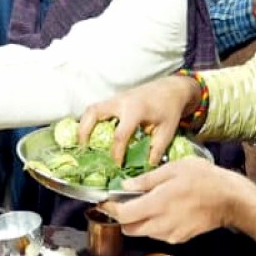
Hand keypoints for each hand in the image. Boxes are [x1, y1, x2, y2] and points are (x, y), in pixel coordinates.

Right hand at [77, 74, 198, 165]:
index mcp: (135, 110)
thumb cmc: (169, 108)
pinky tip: (92, 134)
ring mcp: (116, 98)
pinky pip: (97, 109)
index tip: (117, 164)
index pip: (120, 134)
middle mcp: (121, 101)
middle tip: (83, 149)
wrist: (171, 89)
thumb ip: (156, 149)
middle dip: (84, 131)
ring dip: (84, 125)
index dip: (116, 152)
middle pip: (93, 113)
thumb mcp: (167, 131)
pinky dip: (90, 121)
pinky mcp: (115, 99)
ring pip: (91, 109)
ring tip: (83, 143)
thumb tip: (146, 166)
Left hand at [101, 157, 240, 242]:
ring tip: (146, 203)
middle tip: (124, 202)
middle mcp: (161, 224)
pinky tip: (163, 210)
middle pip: (129, 229)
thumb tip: (125, 186)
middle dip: (122, 217)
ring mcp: (171, 234)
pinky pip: (158, 234)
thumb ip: (147, 180)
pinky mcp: (180, 239)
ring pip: (143, 233)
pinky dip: (154, 225)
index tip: (105, 201)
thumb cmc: (204, 178)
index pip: (123, 215)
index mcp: (157, 205)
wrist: (230, 199)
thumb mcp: (173, 169)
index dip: (110, 209)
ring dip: (138, 221)